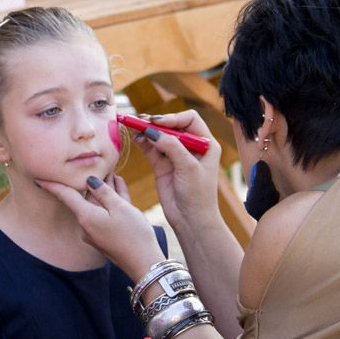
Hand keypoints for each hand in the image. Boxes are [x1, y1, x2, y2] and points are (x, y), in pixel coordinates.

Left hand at [36, 174, 163, 280]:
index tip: (38, 178)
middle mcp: (86, 226)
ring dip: (107, 194)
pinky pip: (104, 217)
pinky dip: (112, 206)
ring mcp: (94, 234)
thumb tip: (89, 181)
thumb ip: (104, 192)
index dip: (52, 185)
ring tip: (117, 179)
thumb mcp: (121, 207)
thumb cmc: (134, 234)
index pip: (65, 196)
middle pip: (87, 199)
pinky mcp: (104, 239)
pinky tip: (121, 195)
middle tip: (109, 169)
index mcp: (86, 216)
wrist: (144, 264)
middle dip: (97, 185)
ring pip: (98, 207)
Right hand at [130, 111, 220, 233]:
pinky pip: (151, 149)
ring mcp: (176, 156)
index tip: (158, 123)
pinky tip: (136, 139)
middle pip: (172, 126)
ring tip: (134, 127)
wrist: (190, 220)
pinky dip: (143, 142)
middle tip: (141, 121)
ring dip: (147, 131)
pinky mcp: (163, 166)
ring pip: (159, 136)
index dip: (173, 118)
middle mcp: (191, 147)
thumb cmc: (198, 195)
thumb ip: (172, 147)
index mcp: (206, 144)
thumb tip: (153, 131)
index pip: (189, 120)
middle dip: (157, 123)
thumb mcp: (189, 168)